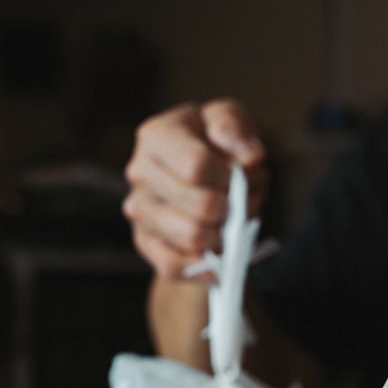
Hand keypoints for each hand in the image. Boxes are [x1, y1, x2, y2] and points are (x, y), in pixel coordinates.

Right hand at [123, 100, 266, 279]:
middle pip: (201, 207)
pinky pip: (175, 265)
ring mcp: (139, 209)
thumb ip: (236, 129)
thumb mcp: (230, 121)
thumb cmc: (217, 144)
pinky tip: (218, 250)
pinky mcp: (144, 242)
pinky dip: (205, 264)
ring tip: (231, 220)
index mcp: (157, 136)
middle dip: (234, 208)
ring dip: (225, 234)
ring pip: (192, 238)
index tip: (241, 175)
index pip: (197, 166)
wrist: (201, 177)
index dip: (230, 177)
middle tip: (242, 201)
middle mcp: (139, 172)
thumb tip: (249, 157)